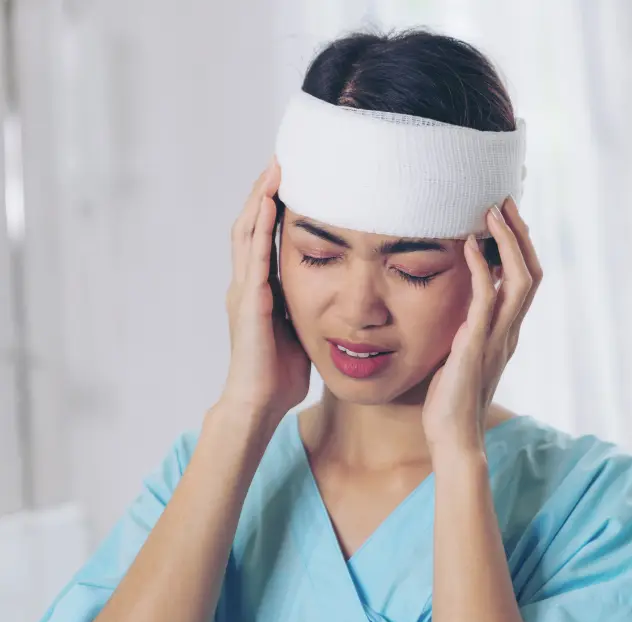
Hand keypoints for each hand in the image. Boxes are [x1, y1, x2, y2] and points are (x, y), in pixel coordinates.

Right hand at [220, 158, 309, 419]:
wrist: (259, 403)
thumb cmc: (280, 372)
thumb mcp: (300, 327)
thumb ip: (308, 304)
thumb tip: (335, 291)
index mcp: (260, 287)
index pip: (265, 234)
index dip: (275, 204)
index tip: (294, 175)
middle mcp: (247, 282)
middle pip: (251, 222)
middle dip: (266, 189)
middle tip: (283, 155)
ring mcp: (244, 289)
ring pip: (247, 230)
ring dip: (261, 196)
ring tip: (277, 165)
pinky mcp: (249, 300)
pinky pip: (254, 255)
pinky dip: (259, 226)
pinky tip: (269, 202)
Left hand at [422, 198, 542, 457]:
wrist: (453, 437)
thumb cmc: (450, 400)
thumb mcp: (460, 356)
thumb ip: (465, 331)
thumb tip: (453, 309)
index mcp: (507, 331)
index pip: (526, 280)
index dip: (521, 247)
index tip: (506, 218)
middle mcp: (509, 331)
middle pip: (532, 272)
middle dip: (520, 234)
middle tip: (504, 202)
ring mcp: (498, 337)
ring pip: (520, 280)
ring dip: (508, 242)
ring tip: (492, 212)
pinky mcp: (477, 345)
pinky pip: (486, 299)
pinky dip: (482, 268)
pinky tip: (471, 246)